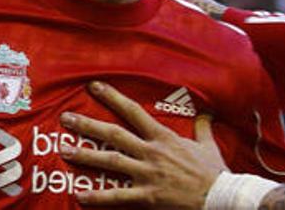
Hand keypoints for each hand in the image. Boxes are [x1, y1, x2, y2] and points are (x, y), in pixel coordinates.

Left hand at [60, 82, 227, 207]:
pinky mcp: (147, 196)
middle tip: (65, 118)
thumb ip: (202, 128)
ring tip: (63, 150)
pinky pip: (117, 196)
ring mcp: (147, 174)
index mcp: (164, 137)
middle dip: (87, 125)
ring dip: (85, 155)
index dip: (113, 98)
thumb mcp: (208, 145)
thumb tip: (206, 113)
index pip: (133, 112)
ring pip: (110, 161)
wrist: (221, 196)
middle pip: (114, 134)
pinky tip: (80, 196)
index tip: (94, 87)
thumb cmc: (214, 172)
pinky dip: (98, 197)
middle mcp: (151, 152)